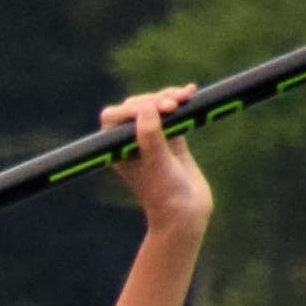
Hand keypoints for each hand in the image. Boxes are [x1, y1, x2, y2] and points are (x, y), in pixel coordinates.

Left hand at [103, 83, 209, 239]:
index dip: (131, 108)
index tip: (153, 109)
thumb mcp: (157, 164)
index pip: (114, 118)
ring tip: (185, 96)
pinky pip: (173, 114)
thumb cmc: (165, 193)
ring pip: (155, 107)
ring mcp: (152, 139)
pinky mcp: (172, 138)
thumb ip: (149, 136)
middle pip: (136, 108)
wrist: (186, 212)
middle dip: (154, 100)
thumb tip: (145, 108)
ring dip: (169, 97)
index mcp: (118, 150)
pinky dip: (181, 102)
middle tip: (173, 106)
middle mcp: (132, 142)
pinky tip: (191, 93)